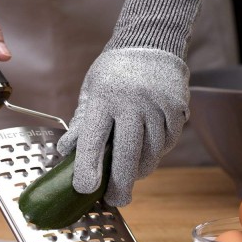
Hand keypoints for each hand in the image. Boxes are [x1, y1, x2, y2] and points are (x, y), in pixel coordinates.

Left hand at [57, 0, 200, 205]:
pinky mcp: (177, 109)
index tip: (85, 189)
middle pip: (128, 154)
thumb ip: (82, 122)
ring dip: (140, 169)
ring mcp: (158, 106)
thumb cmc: (114, 70)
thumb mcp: (92, 91)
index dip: (88, 167)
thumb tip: (64, 152)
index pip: (94, 138)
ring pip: (151, 152)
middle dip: (121, 183)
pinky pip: (168, 143)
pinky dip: (157, 153)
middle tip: (116, 200)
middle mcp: (132, 103)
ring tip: (131, 175)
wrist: (150, 42)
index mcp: (105, 97)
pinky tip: (148, 154)